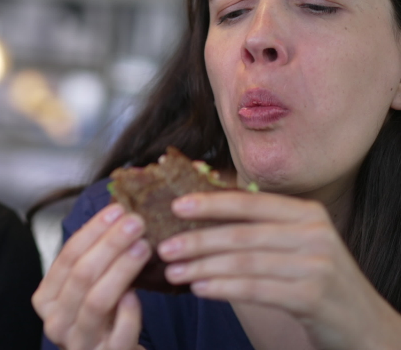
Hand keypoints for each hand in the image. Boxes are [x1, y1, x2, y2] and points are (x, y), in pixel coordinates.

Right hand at [32, 203, 149, 349]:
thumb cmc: (100, 318)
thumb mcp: (87, 289)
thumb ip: (92, 260)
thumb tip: (116, 215)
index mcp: (46, 299)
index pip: (66, 257)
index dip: (92, 231)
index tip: (117, 210)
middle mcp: (56, 322)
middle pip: (81, 275)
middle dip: (110, 244)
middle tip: (135, 222)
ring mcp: (79, 343)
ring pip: (97, 301)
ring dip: (121, 269)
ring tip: (143, 247)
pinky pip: (119, 333)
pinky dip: (129, 312)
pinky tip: (138, 292)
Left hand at [159, 191, 400, 349]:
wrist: (363, 323)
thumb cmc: (316, 280)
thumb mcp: (297, 245)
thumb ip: (260, 228)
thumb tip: (201, 217)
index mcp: (306, 214)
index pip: (250, 203)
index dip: (211, 203)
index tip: (176, 206)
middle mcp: (313, 234)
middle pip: (242, 234)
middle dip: (198, 241)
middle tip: (164, 248)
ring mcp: (315, 265)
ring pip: (244, 262)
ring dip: (202, 267)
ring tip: (174, 272)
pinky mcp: (312, 296)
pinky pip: (255, 289)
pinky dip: (222, 288)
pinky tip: (199, 289)